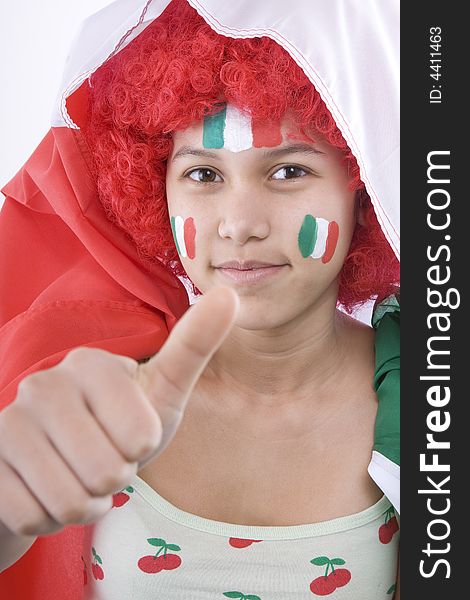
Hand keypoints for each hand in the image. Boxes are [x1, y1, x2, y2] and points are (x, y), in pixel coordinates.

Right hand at [0, 286, 238, 536]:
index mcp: (92, 364)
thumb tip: (230, 295)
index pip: (140, 436)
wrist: (60, 462)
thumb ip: (195, 345)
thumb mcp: (163, 391)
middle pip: (106, 472)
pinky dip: (49, 519)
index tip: (129, 433)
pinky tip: (47, 491)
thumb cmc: (121, 425)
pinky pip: (32, 516)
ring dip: (84, 504)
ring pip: (68, 500)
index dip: (141, 448)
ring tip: (79, 475)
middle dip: (114, 480)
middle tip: (103, 458)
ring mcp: (9, 421)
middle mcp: (44, 384)